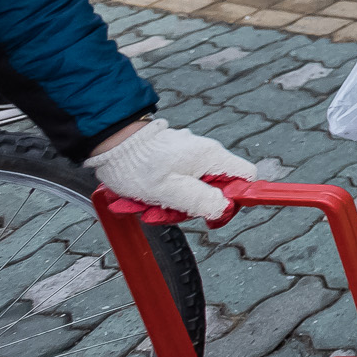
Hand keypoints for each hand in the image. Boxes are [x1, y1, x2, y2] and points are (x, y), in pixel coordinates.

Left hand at [86, 119, 256, 222]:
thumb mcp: (171, 190)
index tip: (212, 212)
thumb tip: (224, 209)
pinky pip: (176, 184)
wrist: (110, 144)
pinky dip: (161, 195)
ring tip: (144, 206)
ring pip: (192, 190)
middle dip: (189, 207)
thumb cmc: (138, 165)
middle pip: (215, 190)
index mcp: (210, 157)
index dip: (235, 199)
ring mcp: (188, 157)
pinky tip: (141, 199)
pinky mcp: (173, 160)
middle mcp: (204, 154)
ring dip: (169, 205)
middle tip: (164, 211)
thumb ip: (201, 201)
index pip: (245, 176)